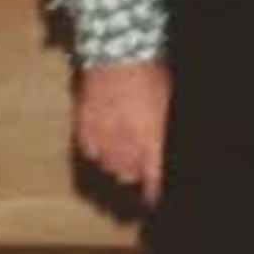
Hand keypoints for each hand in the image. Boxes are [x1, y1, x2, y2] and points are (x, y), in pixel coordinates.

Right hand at [74, 59, 171, 201]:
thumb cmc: (151, 77)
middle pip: (129, 175)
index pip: (154, 180)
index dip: (154, 192)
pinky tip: (107, 137)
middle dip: (137, 170)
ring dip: (118, 161)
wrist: (118, 56)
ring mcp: (103, 139)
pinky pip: (91, 152)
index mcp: (152, 142)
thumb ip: (164, 135)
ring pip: (110, 166)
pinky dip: (99, 150)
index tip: (154, 197)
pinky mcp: (84, 130)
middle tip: (142, 158)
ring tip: (124, 145)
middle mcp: (126, 146)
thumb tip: (167, 150)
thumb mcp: (168, 108)